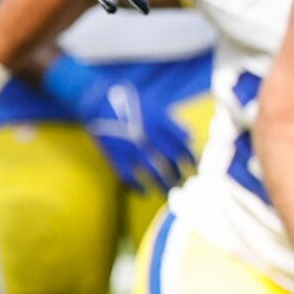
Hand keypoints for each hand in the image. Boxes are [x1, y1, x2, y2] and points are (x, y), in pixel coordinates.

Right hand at [45, 56, 194, 193]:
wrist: (99, 101)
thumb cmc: (130, 103)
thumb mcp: (155, 107)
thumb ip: (172, 124)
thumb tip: (190, 138)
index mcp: (159, 124)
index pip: (180, 146)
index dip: (190, 159)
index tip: (194, 167)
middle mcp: (148, 137)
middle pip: (169, 162)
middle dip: (178, 175)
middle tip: (183, 184)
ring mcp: (131, 148)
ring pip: (153, 172)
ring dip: (162, 185)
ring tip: (168, 192)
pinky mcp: (116, 157)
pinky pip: (130, 177)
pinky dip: (138, 187)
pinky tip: (145, 192)